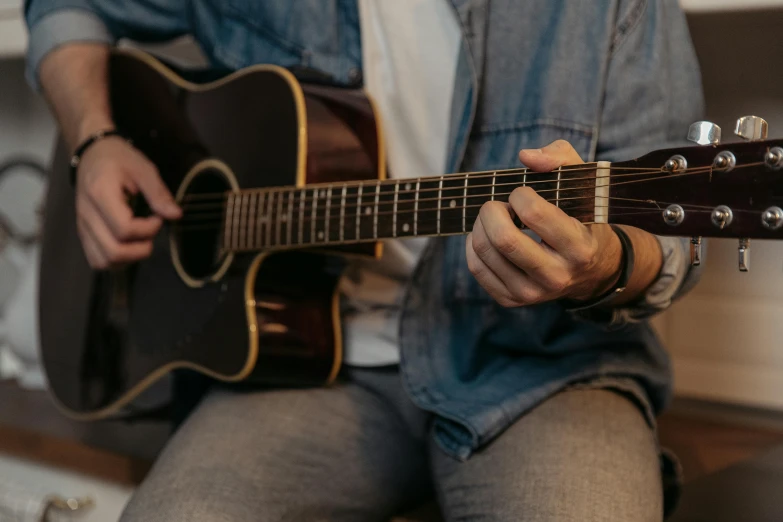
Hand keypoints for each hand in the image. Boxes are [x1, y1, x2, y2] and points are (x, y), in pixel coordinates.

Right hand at [74, 136, 181, 269]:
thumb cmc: (119, 159)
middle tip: (150, 232)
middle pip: (113, 252)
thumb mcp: (144, 169)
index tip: (157, 217)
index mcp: (100, 195)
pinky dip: (116, 260)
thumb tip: (176, 215)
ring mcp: (82, 227)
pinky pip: (97, 260)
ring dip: (129, 258)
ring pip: (103, 261)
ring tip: (141, 239)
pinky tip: (129, 246)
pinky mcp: (83, 234)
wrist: (92, 154)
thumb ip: (159, 193)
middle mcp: (87, 215)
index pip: (124, 229)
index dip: (148, 230)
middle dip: (140, 249)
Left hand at [466, 140, 622, 307]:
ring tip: (496, 219)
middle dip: (492, 210)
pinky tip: (488, 236)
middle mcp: (556, 277)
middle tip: (500, 205)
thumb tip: (525, 156)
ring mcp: (532, 293)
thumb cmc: (582, 218)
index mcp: (579, 248)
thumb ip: (561, 158)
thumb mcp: (585, 184)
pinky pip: (476, 267)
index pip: (533, 213)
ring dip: (481, 225)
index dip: (520, 194)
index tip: (523, 193)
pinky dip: (474, 244)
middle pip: (503, 239)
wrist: (590, 271)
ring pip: (484, 251)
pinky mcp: (511, 300)